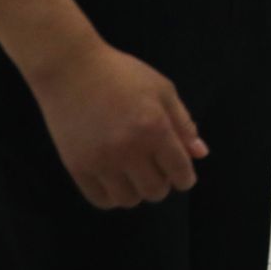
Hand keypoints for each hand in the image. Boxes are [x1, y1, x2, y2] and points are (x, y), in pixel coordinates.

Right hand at [27, 43, 206, 209]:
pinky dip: (112, 196)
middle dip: (163, 184)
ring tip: (134, 173)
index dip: (186, 178)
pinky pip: (101, 200)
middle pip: (155, 191)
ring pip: (129, 200)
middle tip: (156, 169)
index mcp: (155, 129)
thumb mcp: (161, 89)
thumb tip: (200, 154)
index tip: (182, 175)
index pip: (180, 172)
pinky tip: (114, 179)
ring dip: (137, 191)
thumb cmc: (121, 73)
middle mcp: (129, 150)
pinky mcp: (77, 167)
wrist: (70, 68)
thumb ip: (183, 123)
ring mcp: (101, 161)